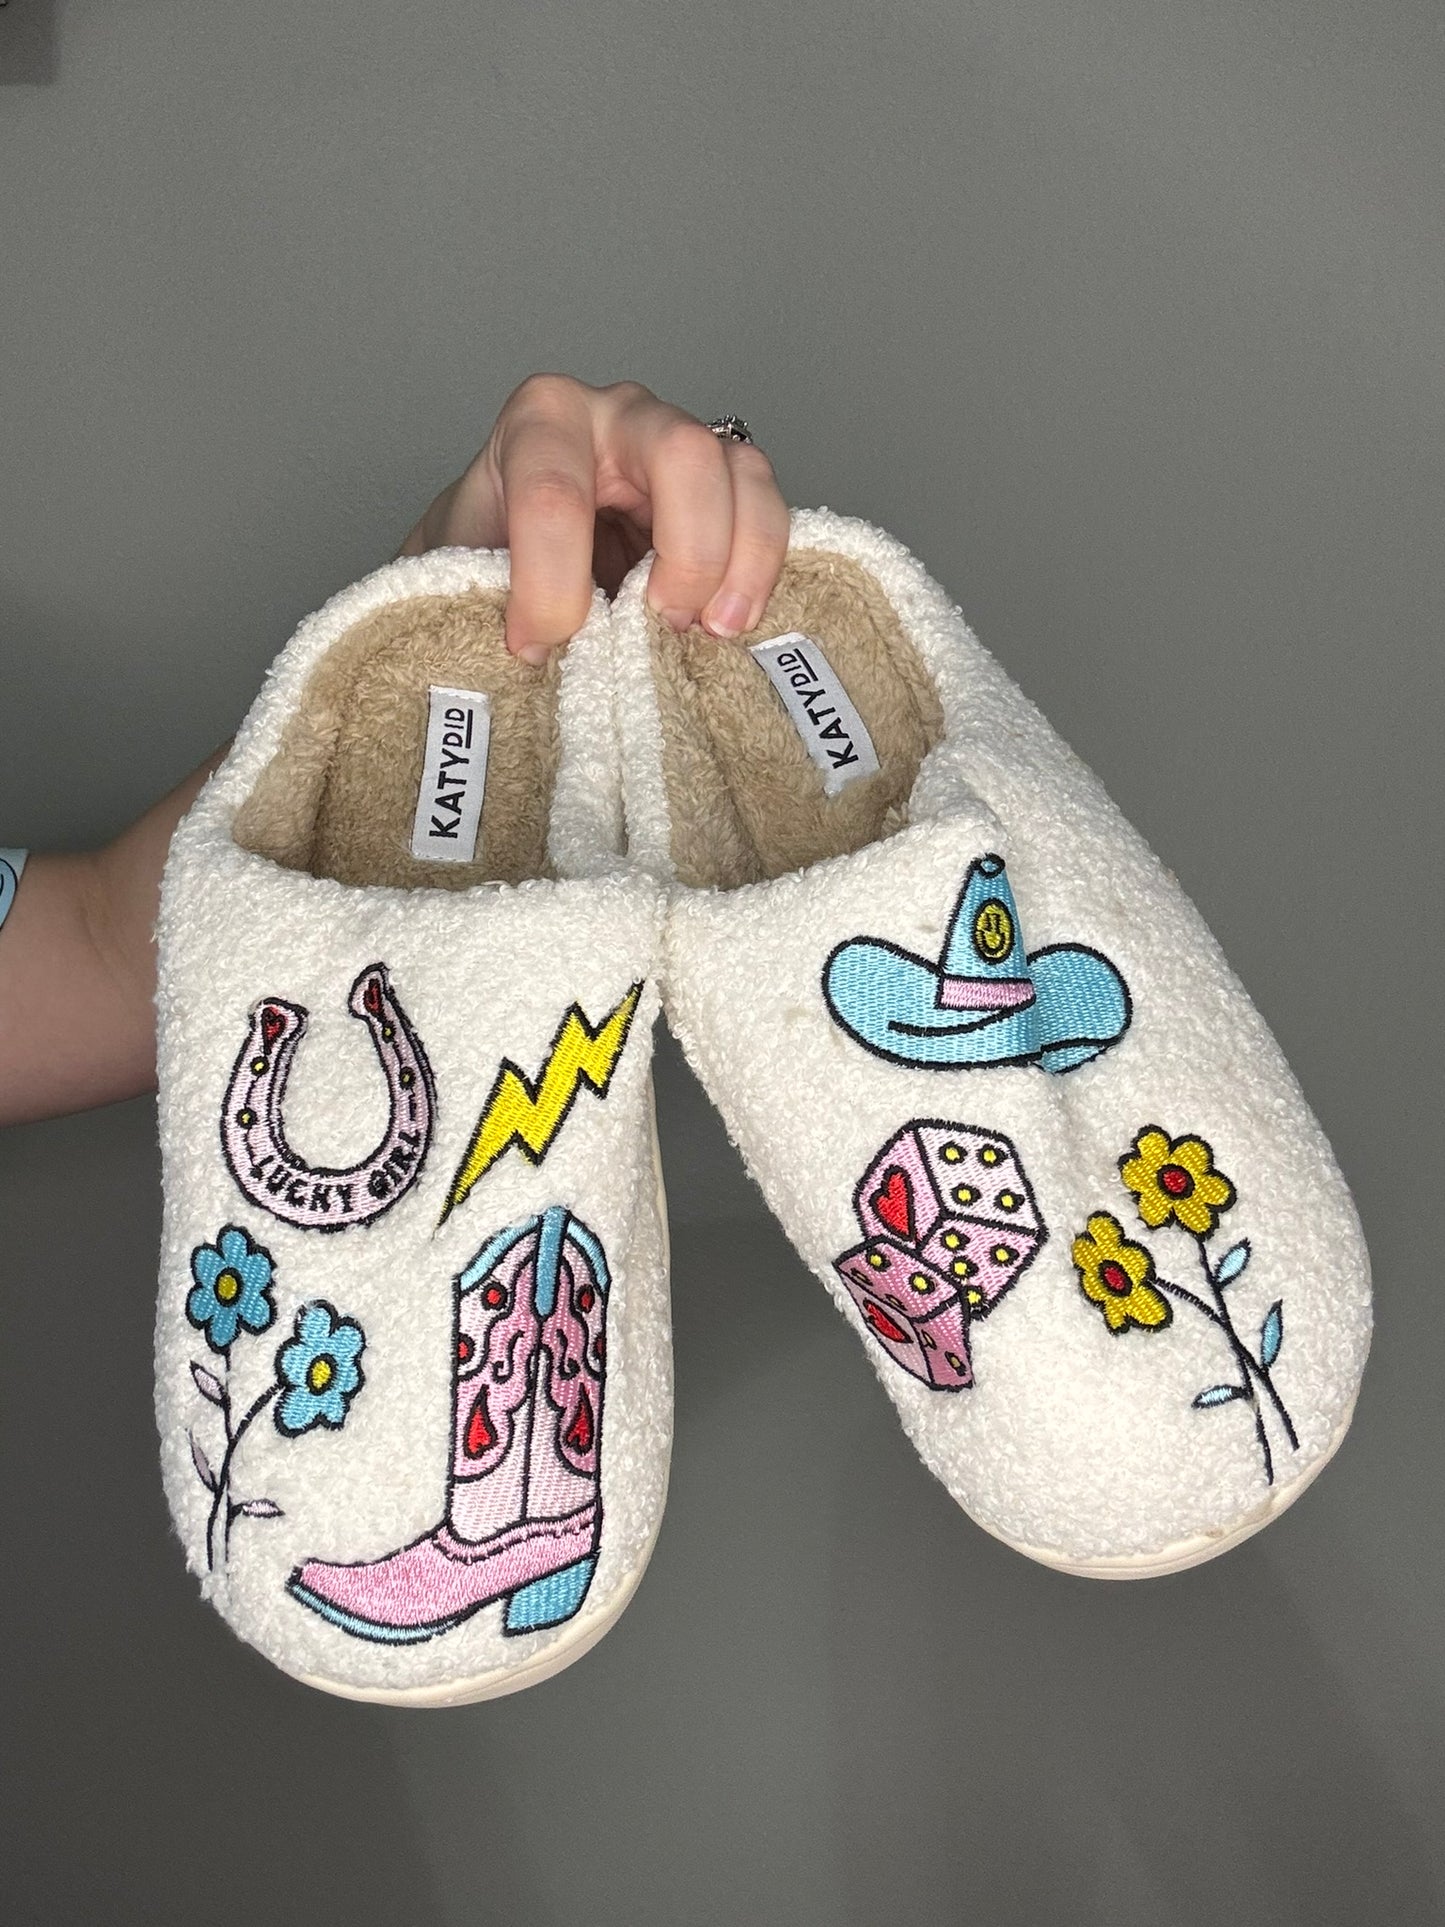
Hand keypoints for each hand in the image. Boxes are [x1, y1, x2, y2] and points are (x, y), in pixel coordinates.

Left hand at [398, 376, 790, 662]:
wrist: (507, 553)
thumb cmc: (484, 555)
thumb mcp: (462, 570)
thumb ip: (486, 600)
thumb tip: (531, 659)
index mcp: (540, 421)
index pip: (556, 493)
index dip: (550, 586)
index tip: (535, 647)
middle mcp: (621, 415)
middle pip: (682, 454)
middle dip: (684, 553)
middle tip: (660, 625)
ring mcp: (684, 445)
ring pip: (743, 475)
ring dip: (739, 563)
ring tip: (711, 631)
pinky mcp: (726, 489)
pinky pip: (771, 513)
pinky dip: (762, 572)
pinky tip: (732, 624)